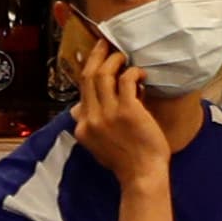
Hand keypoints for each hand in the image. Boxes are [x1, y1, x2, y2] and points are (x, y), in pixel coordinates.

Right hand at [71, 44, 171, 193]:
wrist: (141, 176)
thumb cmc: (126, 162)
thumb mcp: (97, 145)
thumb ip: (90, 125)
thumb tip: (80, 108)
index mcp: (82, 127)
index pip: (81, 91)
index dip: (88, 71)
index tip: (94, 60)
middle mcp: (91, 118)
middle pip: (88, 77)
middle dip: (96, 56)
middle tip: (104, 44)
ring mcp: (108, 114)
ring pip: (103, 75)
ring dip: (114, 61)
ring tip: (123, 57)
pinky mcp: (128, 111)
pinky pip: (126, 80)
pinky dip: (133, 73)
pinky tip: (140, 74)